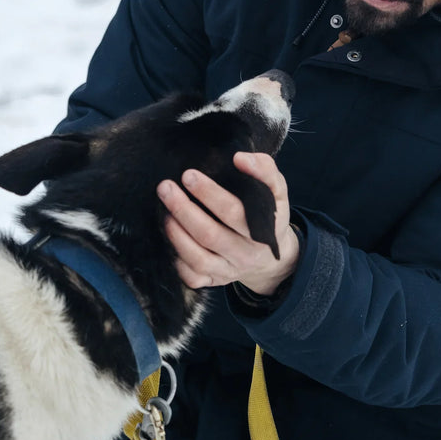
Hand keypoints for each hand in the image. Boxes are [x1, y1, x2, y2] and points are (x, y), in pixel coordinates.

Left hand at [157, 152, 298, 295]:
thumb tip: (240, 158)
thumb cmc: (268, 215)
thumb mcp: (277, 191)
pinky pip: (193, 277)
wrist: (271, 258)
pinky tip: (168, 239)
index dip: (210, 194)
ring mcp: (229, 270)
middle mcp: (245, 254)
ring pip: (198, 258)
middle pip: (210, 235)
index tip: (188, 175)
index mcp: (263, 230)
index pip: (233, 212)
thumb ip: (265, 170)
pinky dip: (177, 260)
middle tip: (165, 187)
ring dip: (176, 234)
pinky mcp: (215, 281)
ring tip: (163, 212)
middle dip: (184, 210)